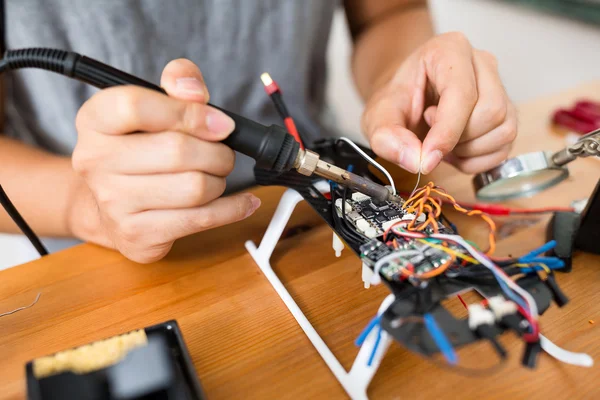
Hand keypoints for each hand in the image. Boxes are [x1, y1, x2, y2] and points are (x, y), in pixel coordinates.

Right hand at [70, 59, 260, 262]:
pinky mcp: (137, 234)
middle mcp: (95, 161)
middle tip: (222, 153)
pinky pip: (201, 219)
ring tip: (216, 175)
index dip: (188, 112)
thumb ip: (178, 84)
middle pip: (178, 151)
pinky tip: (242, 202)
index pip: (136, 106)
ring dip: (220, 180)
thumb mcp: (154, 106)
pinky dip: (233, 208)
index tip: (219, 123)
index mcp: (95, 120)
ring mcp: (113, 203)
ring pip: (195, 188)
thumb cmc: (141, 148)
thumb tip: (194, 89)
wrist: (108, 204)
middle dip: (217, 152)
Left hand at [362, 32, 516, 174]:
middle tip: (429, 137)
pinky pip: (504, 148)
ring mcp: (500, 88)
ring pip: (503, 130)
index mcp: (449, 50)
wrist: (407, 102)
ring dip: (468, 151)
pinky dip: (477, 160)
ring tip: (441, 141)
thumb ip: (387, 137)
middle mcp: (482, 63)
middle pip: (490, 112)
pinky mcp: (507, 114)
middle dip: (458, 138)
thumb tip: (416, 160)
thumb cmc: (397, 101)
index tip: (427, 157)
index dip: (447, 131)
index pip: (462, 93)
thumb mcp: (378, 117)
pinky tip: (455, 151)